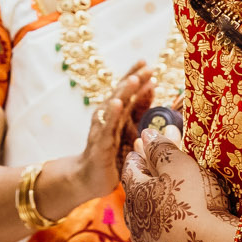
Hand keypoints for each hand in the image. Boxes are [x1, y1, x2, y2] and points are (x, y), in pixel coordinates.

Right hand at [66, 61, 150, 205]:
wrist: (89, 178)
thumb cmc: (111, 153)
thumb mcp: (129, 129)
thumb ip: (139, 109)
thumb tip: (152, 86)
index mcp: (116, 114)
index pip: (127, 91)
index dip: (135, 76)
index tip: (146, 63)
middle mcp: (107, 118)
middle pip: (121, 95)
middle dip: (133, 80)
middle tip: (147, 67)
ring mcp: (102, 130)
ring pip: (113, 108)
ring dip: (123, 93)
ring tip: (133, 80)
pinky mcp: (100, 145)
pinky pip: (106, 128)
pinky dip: (111, 115)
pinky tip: (116, 104)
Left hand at [119, 129, 237, 241]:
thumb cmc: (194, 203)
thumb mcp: (179, 166)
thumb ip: (161, 149)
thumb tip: (147, 134)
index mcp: (136, 195)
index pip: (130, 169)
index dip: (137, 156)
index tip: (140, 148)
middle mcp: (136, 225)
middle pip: (135, 200)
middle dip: (142, 188)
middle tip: (151, 179)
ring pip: (146, 229)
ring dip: (154, 218)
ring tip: (165, 212)